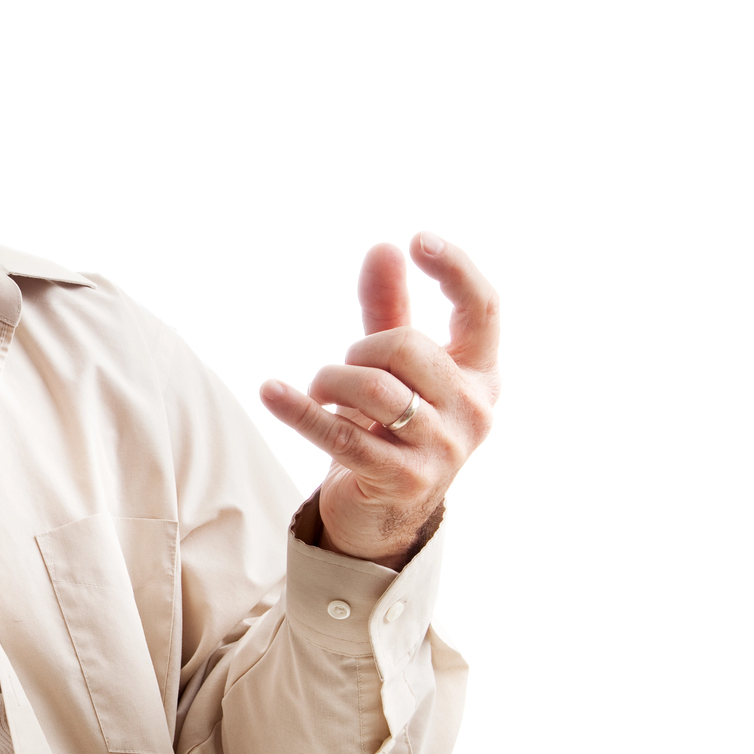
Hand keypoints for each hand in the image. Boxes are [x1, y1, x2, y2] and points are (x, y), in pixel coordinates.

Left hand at [259, 233, 500, 567]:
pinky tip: (270, 391)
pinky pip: (340, 433)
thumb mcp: (395, 366)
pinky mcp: (401, 479)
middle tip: (345, 371)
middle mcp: (474, 410)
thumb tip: (385, 247)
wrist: (384, 513)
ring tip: (322, 393)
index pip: (483, 310)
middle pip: (407, 346)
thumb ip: (390, 309)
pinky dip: (298, 409)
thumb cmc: (393, 427)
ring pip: (374, 387)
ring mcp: (442, 449)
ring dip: (330, 382)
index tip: (418, 240)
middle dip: (361, 349)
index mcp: (481, 375)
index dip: (456, 270)